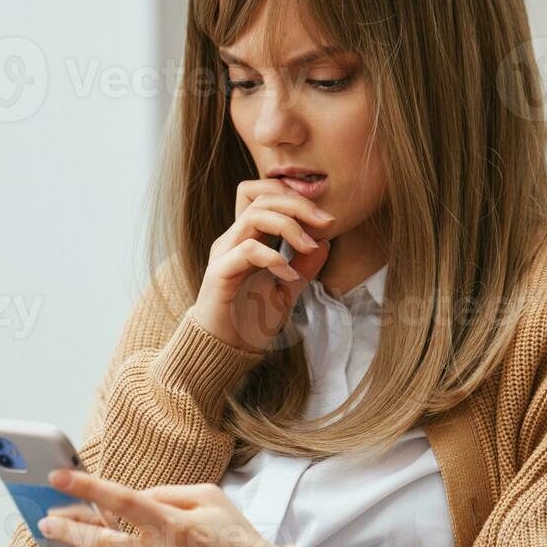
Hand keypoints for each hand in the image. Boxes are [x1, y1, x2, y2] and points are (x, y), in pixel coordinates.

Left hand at [36, 468, 295, 546]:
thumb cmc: (236, 538)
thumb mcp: (210, 499)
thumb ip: (166, 495)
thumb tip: (128, 499)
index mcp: (175, 524)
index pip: (120, 500)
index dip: (85, 486)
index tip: (57, 477)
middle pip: (100, 542)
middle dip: (66, 529)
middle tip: (46, 522)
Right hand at [190, 178, 333, 352]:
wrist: (225, 350)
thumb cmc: (250, 320)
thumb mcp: (286, 289)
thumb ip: (303, 266)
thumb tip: (325, 243)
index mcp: (246, 238)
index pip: (264, 196)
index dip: (294, 198)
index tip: (325, 219)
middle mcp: (232, 240)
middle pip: (262, 198)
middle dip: (299, 205)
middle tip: (327, 222)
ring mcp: (224, 253)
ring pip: (254, 216)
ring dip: (289, 225)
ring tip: (310, 246)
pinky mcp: (219, 272)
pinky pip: (248, 250)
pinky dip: (275, 258)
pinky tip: (290, 277)